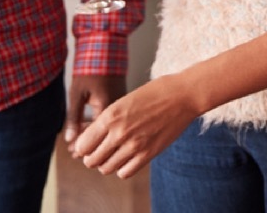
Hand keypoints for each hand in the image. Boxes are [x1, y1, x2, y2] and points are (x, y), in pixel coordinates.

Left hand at [71, 73, 201, 178]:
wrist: (184, 95)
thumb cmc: (155, 93)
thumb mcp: (124, 100)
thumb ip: (107, 120)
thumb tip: (91, 137)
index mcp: (110, 116)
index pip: (82, 145)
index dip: (84, 146)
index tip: (91, 144)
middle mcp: (119, 132)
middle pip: (91, 160)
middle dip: (93, 157)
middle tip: (102, 150)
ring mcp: (134, 145)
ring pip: (106, 168)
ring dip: (108, 163)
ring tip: (115, 154)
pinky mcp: (149, 153)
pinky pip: (125, 172)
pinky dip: (123, 168)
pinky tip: (129, 157)